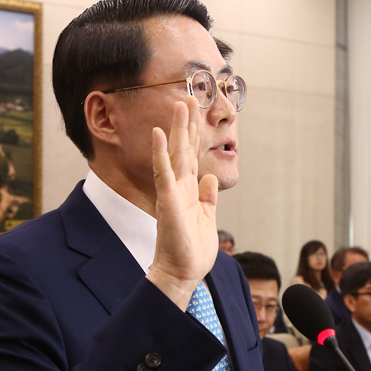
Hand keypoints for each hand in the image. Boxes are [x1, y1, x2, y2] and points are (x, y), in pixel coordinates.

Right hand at [146, 96, 218, 308]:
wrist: (182, 273)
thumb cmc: (192, 250)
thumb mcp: (207, 217)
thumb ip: (208, 197)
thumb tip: (211, 177)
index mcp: (190, 191)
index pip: (192, 157)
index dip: (195, 136)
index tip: (197, 114)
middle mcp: (180, 188)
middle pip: (184, 150)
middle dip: (187, 124)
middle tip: (188, 97)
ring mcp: (173, 193)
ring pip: (174, 155)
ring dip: (177, 130)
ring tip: (179, 105)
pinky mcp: (169, 202)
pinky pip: (164, 173)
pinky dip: (161, 153)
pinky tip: (160, 133)